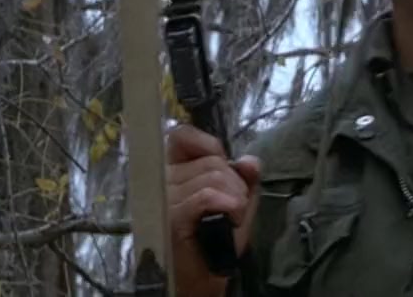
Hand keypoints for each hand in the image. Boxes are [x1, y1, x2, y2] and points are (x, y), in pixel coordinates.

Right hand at [166, 125, 261, 296]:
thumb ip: (244, 178)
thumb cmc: (218, 239)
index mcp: (173, 173)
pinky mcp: (171, 218)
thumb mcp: (236, 202)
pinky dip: (230, 204)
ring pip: (214, 176)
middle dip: (235, 182)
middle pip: (211, 160)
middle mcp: (162, 182)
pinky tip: (233, 218)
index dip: (207, 143)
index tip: (223, 162)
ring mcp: (164, 200)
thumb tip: (250, 161)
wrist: (206, 276)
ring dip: (236, 196)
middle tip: (235, 207)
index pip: (180, 136)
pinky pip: (207, 195)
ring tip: (233, 217)